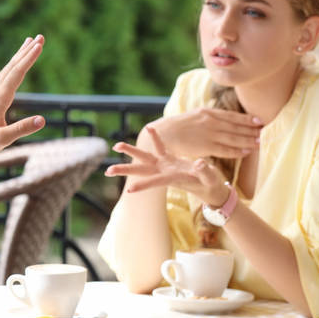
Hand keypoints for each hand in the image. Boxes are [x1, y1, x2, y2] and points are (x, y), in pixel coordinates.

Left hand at [0, 35, 46, 162]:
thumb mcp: (1, 140)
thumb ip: (21, 129)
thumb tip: (42, 120)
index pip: (16, 74)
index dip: (28, 59)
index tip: (39, 45)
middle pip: (12, 66)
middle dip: (27, 51)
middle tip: (40, 37)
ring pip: (8, 69)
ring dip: (20, 55)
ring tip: (29, 42)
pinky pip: (4, 75)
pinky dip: (13, 65)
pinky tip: (16, 64)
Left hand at [105, 126, 227, 205]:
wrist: (209, 187)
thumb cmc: (210, 185)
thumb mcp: (210, 180)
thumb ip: (205, 172)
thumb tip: (200, 163)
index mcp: (173, 179)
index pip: (155, 182)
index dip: (144, 185)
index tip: (129, 189)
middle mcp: (164, 172)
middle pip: (141, 170)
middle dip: (125, 170)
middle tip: (108, 171)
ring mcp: (165, 166)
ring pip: (145, 158)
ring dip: (131, 152)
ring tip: (116, 145)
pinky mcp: (169, 160)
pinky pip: (160, 147)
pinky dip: (156, 138)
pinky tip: (149, 128)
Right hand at [151, 108, 261, 159]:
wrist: (163, 135)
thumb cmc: (178, 127)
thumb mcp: (195, 115)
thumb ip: (209, 117)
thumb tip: (221, 119)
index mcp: (208, 112)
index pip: (232, 115)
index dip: (247, 118)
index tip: (259, 120)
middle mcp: (211, 121)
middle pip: (236, 126)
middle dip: (252, 129)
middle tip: (265, 131)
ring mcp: (209, 134)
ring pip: (234, 137)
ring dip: (249, 140)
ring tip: (260, 142)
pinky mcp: (206, 147)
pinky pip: (226, 149)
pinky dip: (238, 150)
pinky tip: (247, 151)